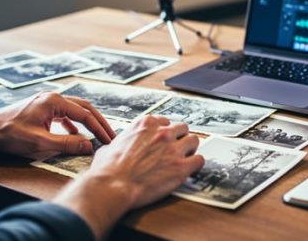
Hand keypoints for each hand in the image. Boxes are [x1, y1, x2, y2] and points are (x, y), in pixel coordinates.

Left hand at [0, 91, 115, 157]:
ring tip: (98, 134)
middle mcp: (52, 97)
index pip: (85, 114)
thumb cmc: (10, 134)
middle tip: (110, 135)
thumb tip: (89, 146)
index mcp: (54, 101)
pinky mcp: (41, 108)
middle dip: (98, 122)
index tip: (109, 140)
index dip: (99, 128)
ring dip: (88, 122)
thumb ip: (67, 144)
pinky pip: (64, 114)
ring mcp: (46, 101)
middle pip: (84, 108)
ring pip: (75, 110)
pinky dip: (74, 123)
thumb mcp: (40, 143)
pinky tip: (75, 134)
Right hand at [53, 115, 203, 238]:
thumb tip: (118, 146)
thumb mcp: (110, 146)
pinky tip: (190, 171)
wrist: (112, 186)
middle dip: (180, 138)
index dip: (164, 133)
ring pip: (194, 141)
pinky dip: (196, 165)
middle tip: (176, 150)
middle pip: (182, 128)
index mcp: (145, 124)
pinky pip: (199, 160)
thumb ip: (121, 142)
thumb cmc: (107, 169)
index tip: (163, 141)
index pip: (165, 121)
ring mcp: (173, 149)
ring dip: (190, 150)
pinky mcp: (181, 167)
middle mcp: (162, 132)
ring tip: (185, 159)